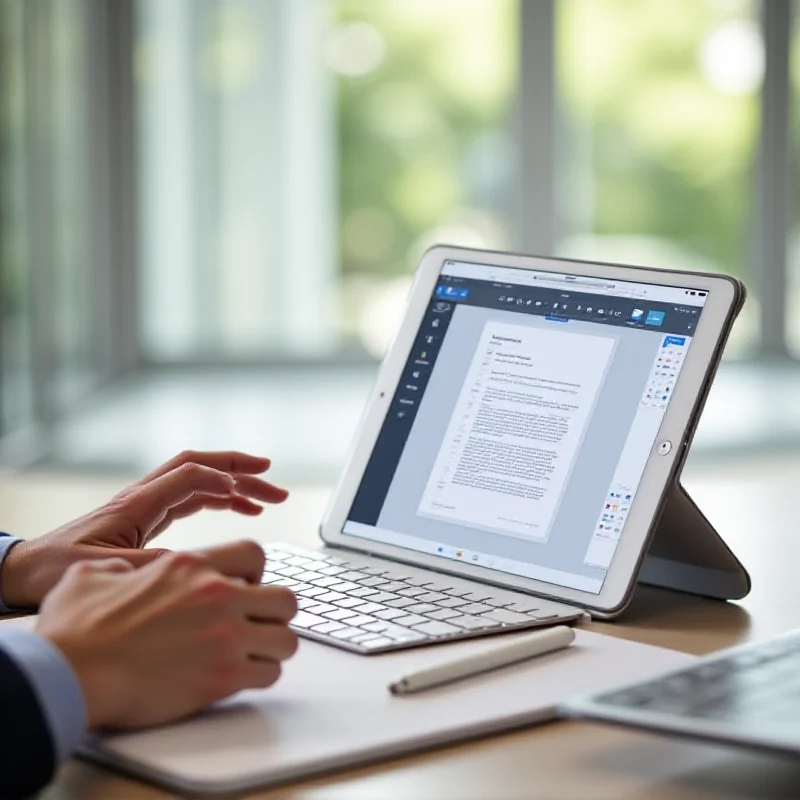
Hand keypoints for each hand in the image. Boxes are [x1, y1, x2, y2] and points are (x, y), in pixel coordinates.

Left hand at [0, 451, 287, 607]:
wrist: (26, 571)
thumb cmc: (57, 570)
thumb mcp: (106, 571)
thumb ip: (151, 565)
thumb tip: (194, 562)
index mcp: (135, 504)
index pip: (187, 476)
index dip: (220, 480)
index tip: (246, 496)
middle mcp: (143, 497)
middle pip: (200, 467)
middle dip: (240, 469)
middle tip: (274, 481)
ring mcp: (145, 505)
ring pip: (199, 480)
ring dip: (236, 483)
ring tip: (268, 496)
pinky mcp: (146, 517)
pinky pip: (192, 498)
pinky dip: (219, 498)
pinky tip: (239, 508)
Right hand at [35, 540, 297, 729]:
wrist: (70, 675)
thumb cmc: (76, 630)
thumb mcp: (93, 575)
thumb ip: (122, 567)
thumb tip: (126, 573)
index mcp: (190, 565)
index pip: (255, 554)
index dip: (256, 573)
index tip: (245, 589)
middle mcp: (216, 596)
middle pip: (285, 598)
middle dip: (274, 613)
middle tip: (255, 626)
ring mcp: (224, 636)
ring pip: (286, 639)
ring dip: (272, 648)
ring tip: (252, 655)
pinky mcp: (222, 677)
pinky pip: (270, 675)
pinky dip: (261, 677)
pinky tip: (241, 678)